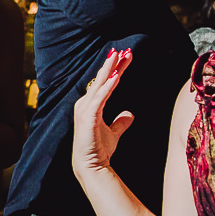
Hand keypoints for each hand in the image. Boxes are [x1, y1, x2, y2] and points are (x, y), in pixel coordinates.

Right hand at [72, 48, 134, 175]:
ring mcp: (85, 109)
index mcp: (90, 105)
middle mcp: (85, 104)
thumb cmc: (99, 149)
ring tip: (119, 56)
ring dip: (110, 69)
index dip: (115, 70)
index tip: (125, 57)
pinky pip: (100, 97)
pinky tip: (116, 77)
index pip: (105, 83)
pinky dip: (108, 86)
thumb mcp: (113, 133)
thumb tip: (129, 114)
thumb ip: (120, 122)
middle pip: (101, 79)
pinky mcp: (88, 116)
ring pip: (99, 84)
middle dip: (112, 63)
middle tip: (123, 50)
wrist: (91, 165)